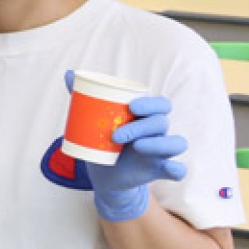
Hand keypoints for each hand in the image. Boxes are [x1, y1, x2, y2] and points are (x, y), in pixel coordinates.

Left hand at [66, 71, 187, 222]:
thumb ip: (82, 98)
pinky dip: (177, 168)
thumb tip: (69, 73)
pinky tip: (169, 167)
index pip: (160, 104)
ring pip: (177, 143)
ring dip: (159, 144)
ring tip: (137, 147)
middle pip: (162, 122)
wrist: (103, 175)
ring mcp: (161, 152)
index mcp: (145, 117)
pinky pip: (179, 170)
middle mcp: (157, 132)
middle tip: (116, 135)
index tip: (131, 106)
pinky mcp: (160, 169)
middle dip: (141, 127)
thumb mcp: (91, 122)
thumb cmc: (102, 143)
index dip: (150, 104)